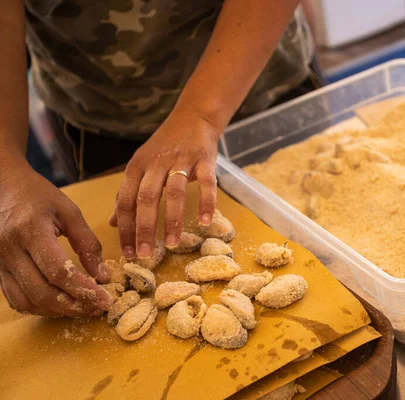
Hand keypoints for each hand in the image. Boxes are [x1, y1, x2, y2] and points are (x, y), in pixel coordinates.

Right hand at [0, 161, 111, 316]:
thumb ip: (87, 243)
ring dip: (57, 311)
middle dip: (73, 305)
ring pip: (27, 301)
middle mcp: (10, 250)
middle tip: (98, 308)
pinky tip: (59, 304)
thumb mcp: (69, 211)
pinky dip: (39, 307)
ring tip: (82, 308)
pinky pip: (15, 299)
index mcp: (31, 231)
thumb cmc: (39, 196)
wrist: (3, 187)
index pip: (58, 271)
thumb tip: (103, 276)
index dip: (83, 290)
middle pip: (42, 292)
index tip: (105, 299)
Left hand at [109, 111, 220, 259]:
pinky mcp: (204, 159)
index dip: (125, 228)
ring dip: (172, 219)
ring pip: (174, 192)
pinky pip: (206, 183)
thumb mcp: (140, 167)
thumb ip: (127, 194)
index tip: (127, 253)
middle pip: (146, 198)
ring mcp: (181, 160)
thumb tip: (112, 223)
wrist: (193, 118)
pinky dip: (206, 202)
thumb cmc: (164, 147)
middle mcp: (156, 163)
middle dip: (144, 228)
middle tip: (144, 254)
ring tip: (172, 243)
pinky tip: (205, 221)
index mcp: (136, 167)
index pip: (126, 201)